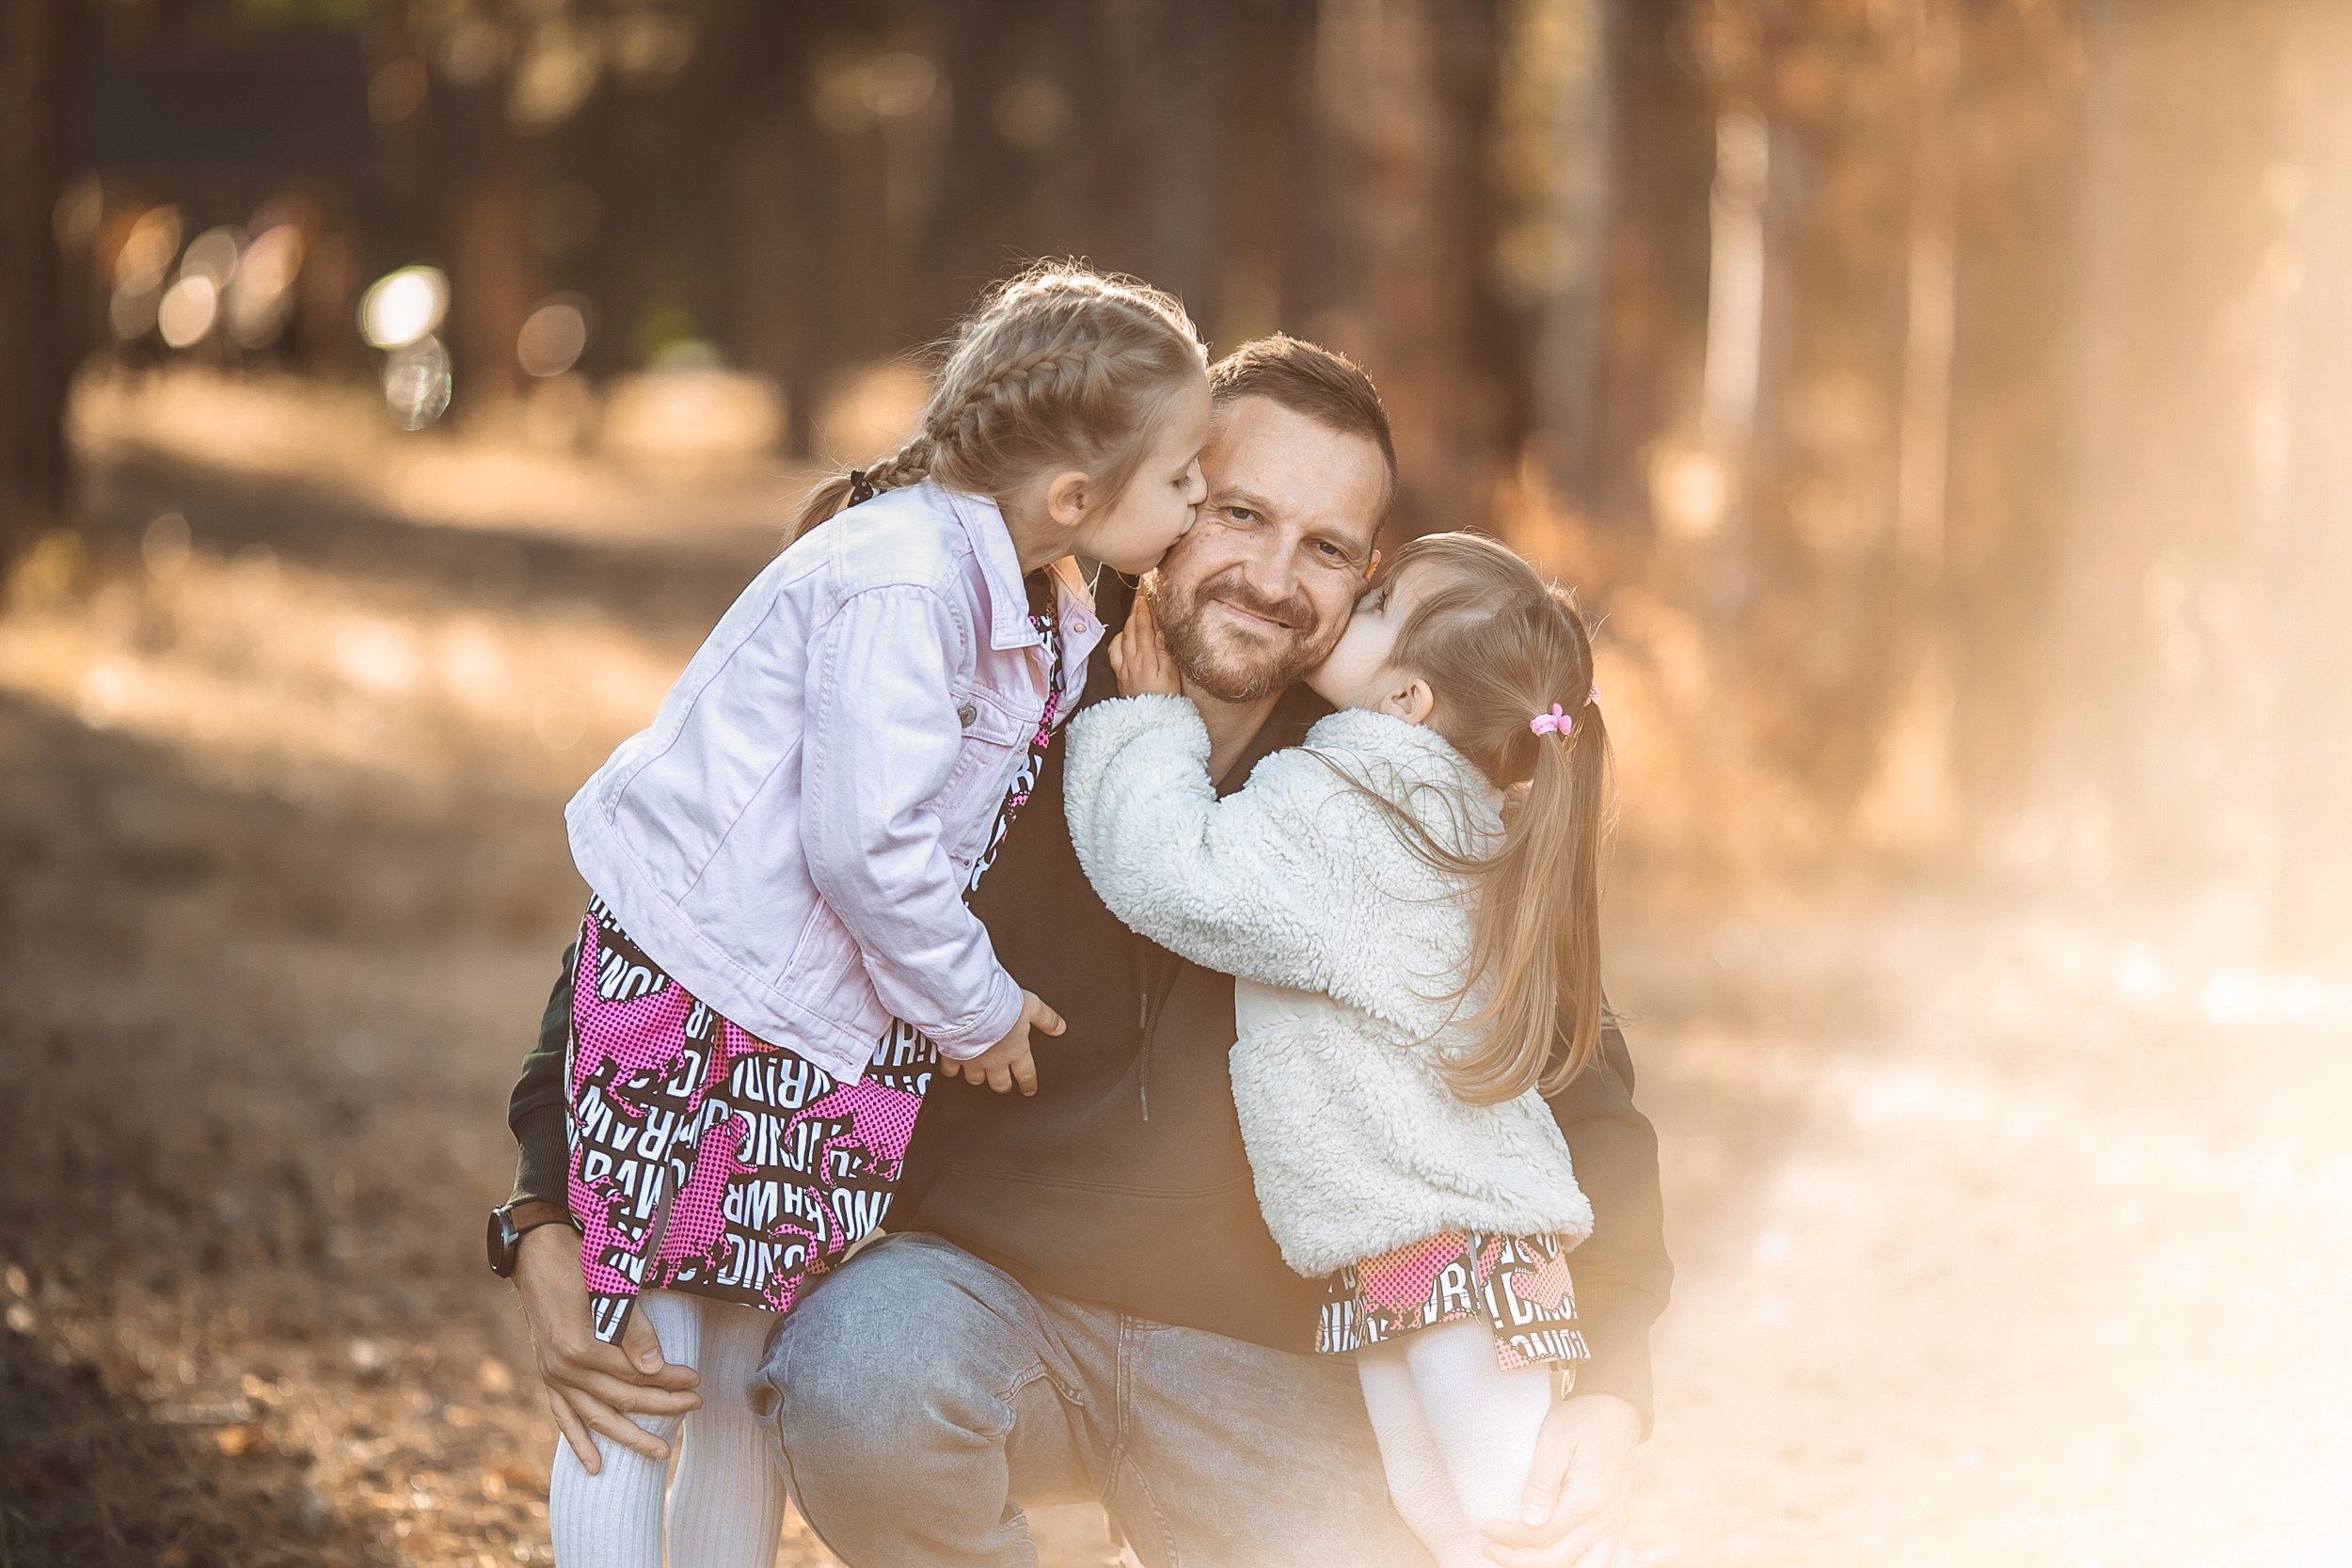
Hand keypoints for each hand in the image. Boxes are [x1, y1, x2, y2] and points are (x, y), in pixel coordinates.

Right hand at [511, 1220, 700, 1471]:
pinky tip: (594, 1466)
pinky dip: (578, 1442)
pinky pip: (563, 1417)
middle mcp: (564, 1369)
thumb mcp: (610, 1288)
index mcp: (581, 1347)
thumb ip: (633, 1331)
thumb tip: (655, 1370)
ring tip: (661, 1452)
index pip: (636, 1375)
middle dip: (662, 1406)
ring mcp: (553, 1376)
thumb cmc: (579, 1262)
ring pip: (596, 1418)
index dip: (670, 1379)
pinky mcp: (547, 1376)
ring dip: (629, 1437)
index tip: (697, 1377)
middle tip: (696, 1405)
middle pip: (621, 1399)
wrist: (536, 1252)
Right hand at [939, 989, 1064, 1094]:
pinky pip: (950, 1070)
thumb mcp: (1031, 1006)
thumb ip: (1046, 1018)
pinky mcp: (953, 1056)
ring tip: (979, 1076)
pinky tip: (951, 1069)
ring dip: (978, 1078)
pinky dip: (951, 1071)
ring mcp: (973, 1061)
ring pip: (976, 1079)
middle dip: (1003, 1085)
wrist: (970, 1006)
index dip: (1028, 1084)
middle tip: (1004, 1086)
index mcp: (1016, 1051)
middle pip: (1000, 1083)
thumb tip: (1060, 1028)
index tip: (1029, 1090)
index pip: (1026, 1073)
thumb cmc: (1000, 1005)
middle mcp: (995, 1061)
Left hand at [1109, 592, 1183, 696]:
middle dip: (1135, 613)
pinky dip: (1117, 640)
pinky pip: (1113, 653)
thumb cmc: (1165, 700)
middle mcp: (1131, 661)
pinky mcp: (1119, 677)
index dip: (1144, 612)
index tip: (1145, 598)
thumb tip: (1160, 630)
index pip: (1144, 628)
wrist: (1149, 723)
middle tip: (1139, 599)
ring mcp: (1123, 669)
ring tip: (1133, 613)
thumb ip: (1164, 651)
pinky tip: (1122, 637)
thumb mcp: (1171, 675)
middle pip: (1131, 630)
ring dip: (1127, 624)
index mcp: (1146, 659)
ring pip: (1121, 639)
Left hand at [1479, 1392, 1640, 1565]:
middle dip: (1519, 1558)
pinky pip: (1612, 1563)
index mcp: (1589, 1499)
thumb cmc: (1580, 1421)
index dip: (1510, 1537)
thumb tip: (1528, 1521)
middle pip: (1559, 1558)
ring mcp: (1615, 1526)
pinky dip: (1585, 1567)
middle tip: (1488, 1546)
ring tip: (1517, 1556)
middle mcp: (1606, 1521)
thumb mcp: (1554, 1441)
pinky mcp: (1617, 1526)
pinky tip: (1559, 1561)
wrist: (1614, 1411)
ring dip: (1548, 1567)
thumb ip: (1541, 1482)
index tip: (1485, 1528)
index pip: (1543, 1535)